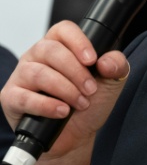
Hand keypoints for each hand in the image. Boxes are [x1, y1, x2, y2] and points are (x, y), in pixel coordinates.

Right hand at [0, 21, 129, 164]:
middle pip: (51, 50)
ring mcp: (22, 76)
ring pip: (38, 73)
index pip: (63, 29)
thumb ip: (117, 65)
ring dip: (64, 89)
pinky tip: (62, 111)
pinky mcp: (11, 98)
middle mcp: (37, 56)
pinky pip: (24, 97)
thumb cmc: (90, 102)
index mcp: (60, 45)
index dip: (78, 42)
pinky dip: (47, 106)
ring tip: (80, 103)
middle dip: (76, 72)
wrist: (77, 135)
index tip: (92, 60)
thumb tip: (106, 61)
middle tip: (90, 89)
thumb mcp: (111, 82)